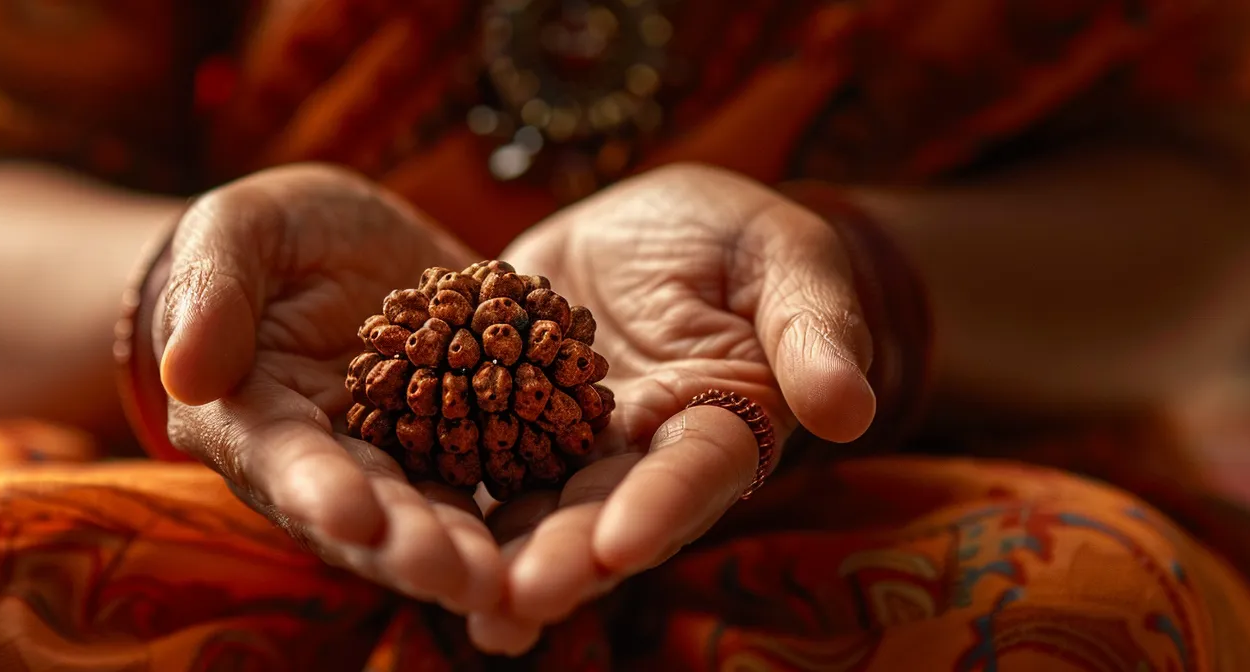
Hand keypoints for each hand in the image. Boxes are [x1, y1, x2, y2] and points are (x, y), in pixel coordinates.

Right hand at [152, 165, 501, 612]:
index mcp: (250, 418)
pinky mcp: (461, 442)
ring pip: (434, 515)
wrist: (339, 242)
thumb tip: (185, 370)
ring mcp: (397, 461)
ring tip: (518, 584)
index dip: (315, 491)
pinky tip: (576, 543)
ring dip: (473, 554)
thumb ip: (211, 293)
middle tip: (465, 577)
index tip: (353, 517)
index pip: (280, 460)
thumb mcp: (234, 232)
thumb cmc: (267, 235)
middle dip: (413, 548)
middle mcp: (325, 461)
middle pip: (367, 513)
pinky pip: (497, 478)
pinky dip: (529, 514)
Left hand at [468, 164, 880, 652]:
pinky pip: (466, 469)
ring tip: (467, 604)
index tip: (622, 541)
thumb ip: (815, 326)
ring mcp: (566, 450)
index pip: (695, 474)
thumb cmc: (733, 236)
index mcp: (720, 423)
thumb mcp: (783, 255)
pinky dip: (443, 508)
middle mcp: (640, 458)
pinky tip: (399, 550)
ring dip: (500, 560)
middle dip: (565, 559)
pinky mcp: (499, 424)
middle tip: (521, 596)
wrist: (644, 224)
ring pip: (532, 514)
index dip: (662, 508)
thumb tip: (850, 409)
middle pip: (605, 517)